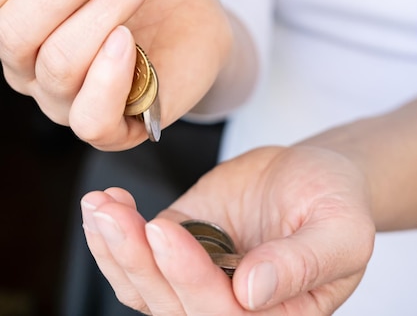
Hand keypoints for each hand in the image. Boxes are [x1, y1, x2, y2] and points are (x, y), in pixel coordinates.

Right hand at [0, 0, 231, 148]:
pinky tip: (129, 38)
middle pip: (15, 32)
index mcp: (12, 15)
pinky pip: (91, 118)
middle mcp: (27, 64)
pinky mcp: (112, 126)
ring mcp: (65, 99)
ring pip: (59, 63)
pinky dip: (110, 74)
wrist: (191, 5)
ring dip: (106, 7)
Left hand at [81, 145, 374, 314]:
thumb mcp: (341, 230)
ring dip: (115, 250)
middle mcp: (230, 308)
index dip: (190, 278)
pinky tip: (106, 205)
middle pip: (172, 304)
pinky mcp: (181, 245)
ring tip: (100, 207)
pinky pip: (140, 256)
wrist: (314, 174)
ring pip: (145, 286)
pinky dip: (116, 236)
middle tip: (113, 214)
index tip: (166, 229)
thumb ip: (304, 263)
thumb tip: (252, 291)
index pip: (222, 315)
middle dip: (138, 260)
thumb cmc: (337, 202)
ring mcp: (199, 278)